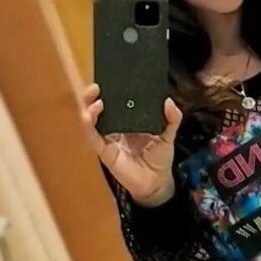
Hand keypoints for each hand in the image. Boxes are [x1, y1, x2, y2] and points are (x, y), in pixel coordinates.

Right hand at [80, 83, 182, 204]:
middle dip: (93, 95)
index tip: (109, 77)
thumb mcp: (168, 135)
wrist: (156, 182)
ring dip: (89, 107)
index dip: (109, 90)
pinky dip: (88, 126)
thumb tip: (168, 101)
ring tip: (96, 99)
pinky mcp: (104, 151)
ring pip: (92, 120)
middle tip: (97, 86)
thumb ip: (172, 119)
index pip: (115, 101)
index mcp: (128, 120)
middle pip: (98, 107)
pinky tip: (89, 116)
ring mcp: (108, 138)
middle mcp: (115, 127)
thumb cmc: (160, 158)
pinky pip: (92, 138)